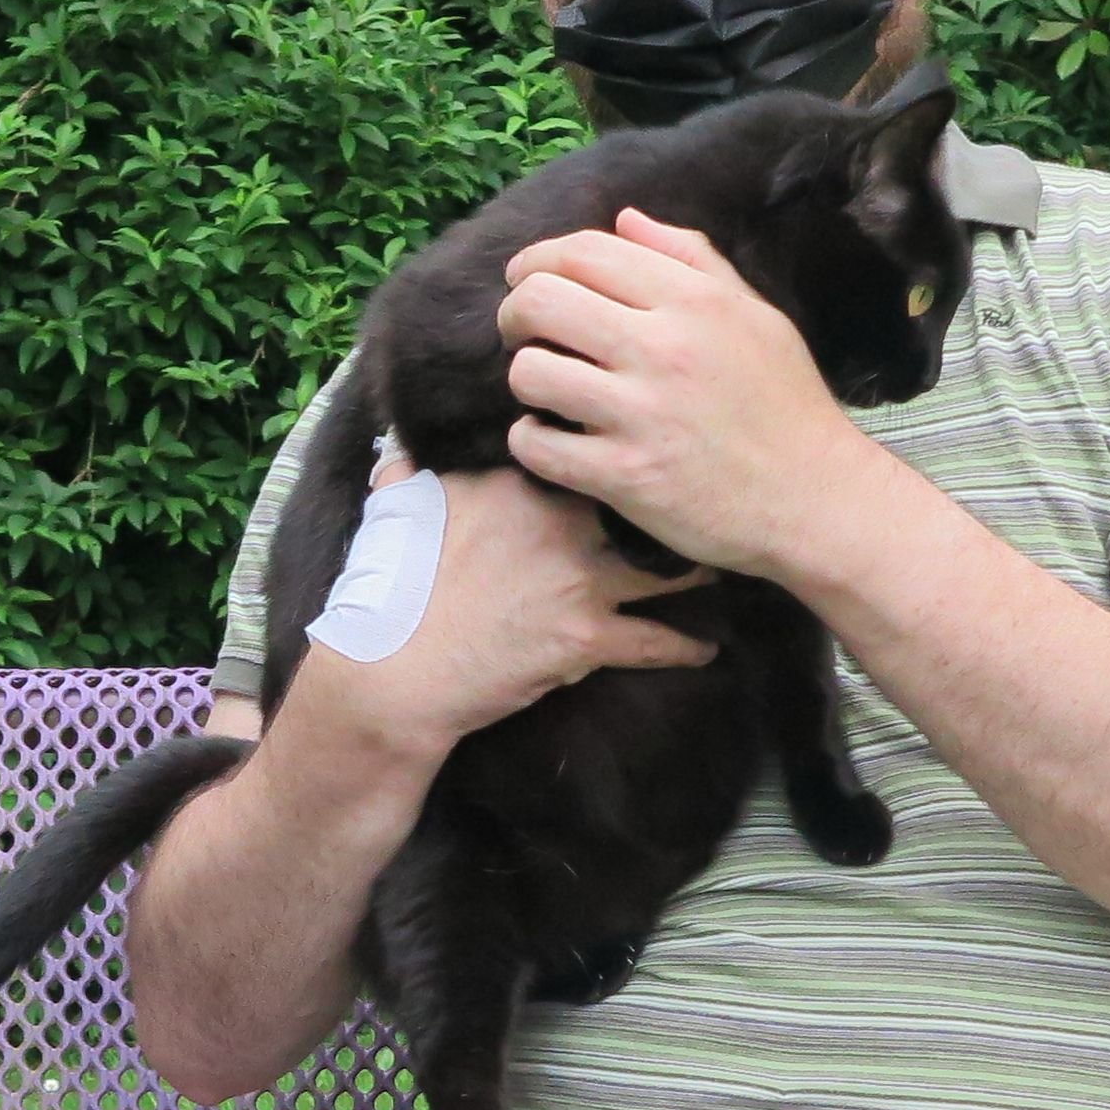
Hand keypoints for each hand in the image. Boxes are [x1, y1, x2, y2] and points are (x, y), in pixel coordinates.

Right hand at [290, 453, 714, 760]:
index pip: (589, 447)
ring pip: (667, 570)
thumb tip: (402, 440)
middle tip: (703, 503)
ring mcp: (579, 580)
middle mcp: (560, 520)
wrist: (394, 669)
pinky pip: (657, 642)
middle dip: (675, 504)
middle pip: (642, 501)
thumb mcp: (394, 507)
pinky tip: (707, 650)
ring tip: (721, 568)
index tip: (644, 448)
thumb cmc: (388, 587)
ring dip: (697, 572)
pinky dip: (686, 649)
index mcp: (518, 479)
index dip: (619, 450)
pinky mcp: (587, 639)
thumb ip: (409, 465)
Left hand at [495, 210, 909, 582]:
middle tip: (522, 332)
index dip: (539, 260)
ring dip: (524, 376)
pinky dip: (530, 439)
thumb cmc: (786, 404)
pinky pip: (538, 444)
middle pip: (541, 301)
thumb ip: (692, 260)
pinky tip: (549, 437)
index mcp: (693, 301)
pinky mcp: (625, 476)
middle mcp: (662, 349)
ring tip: (546, 388)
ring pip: (531, 371)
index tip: (528, 279)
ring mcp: (640, 415)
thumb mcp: (756, 315)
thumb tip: (626, 219)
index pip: (585, 252)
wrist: (815, 499)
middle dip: (515, 312)